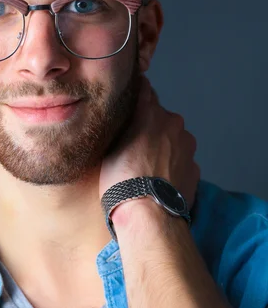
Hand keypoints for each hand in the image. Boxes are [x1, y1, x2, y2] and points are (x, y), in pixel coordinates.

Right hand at [99, 76, 199, 210]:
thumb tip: (128, 112)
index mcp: (152, 114)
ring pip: (174, 139)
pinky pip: (181, 161)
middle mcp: (174, 125)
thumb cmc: (122, 180)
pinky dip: (172, 166)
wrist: (149, 216)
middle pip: (161, 118)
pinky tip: (160, 180)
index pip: (145, 91)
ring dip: (163, 147)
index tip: (131, 95)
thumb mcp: (112, 146)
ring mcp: (188, 147)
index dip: (137, 94)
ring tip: (147, 167)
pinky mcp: (195, 168)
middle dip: (150, 126)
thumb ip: (125, 124)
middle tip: (133, 145)